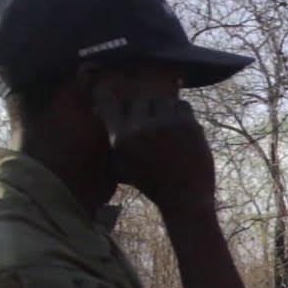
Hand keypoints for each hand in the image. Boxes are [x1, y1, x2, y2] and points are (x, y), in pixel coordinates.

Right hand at [94, 87, 215, 213]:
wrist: (185, 197)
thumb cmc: (152, 184)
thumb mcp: (123, 165)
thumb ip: (114, 140)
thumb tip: (99, 112)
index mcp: (121, 138)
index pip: (107, 101)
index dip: (108, 93)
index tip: (111, 90)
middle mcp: (141, 128)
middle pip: (139, 97)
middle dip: (144, 106)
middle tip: (151, 118)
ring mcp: (166, 124)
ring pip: (162, 99)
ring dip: (164, 109)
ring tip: (167, 126)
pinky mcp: (187, 124)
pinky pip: (182, 104)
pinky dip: (181, 112)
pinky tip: (181, 127)